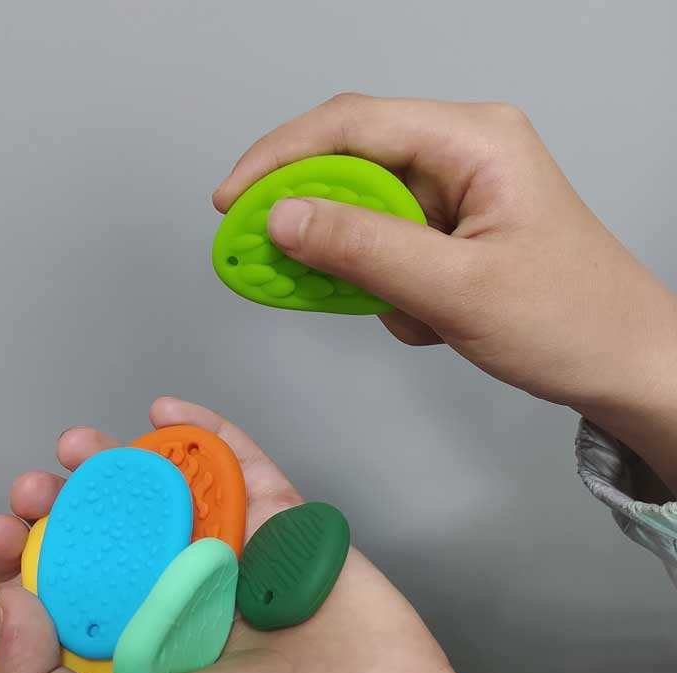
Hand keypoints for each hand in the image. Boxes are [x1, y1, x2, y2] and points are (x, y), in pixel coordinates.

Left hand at [0, 397, 517, 672]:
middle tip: (43, 486)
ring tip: (85, 447)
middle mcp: (184, 609)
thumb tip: (14, 606)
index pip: (71, 600)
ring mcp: (237, 564)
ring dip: (126, 462)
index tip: (4, 532)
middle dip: (71, 504)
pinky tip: (169, 414)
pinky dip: (210, 435)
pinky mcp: (286, 530)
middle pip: (118, 538)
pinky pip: (246, 470)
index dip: (28, 560)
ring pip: (177, 497)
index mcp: (139, 662)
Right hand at [214, 94, 676, 492]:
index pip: (352, 125)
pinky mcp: (451, 233)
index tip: (232, 201)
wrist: (621, 364)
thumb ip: (363, 249)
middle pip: (352, 164)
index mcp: (474, 141)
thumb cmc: (569, 321)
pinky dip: (383, 286)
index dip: (281, 157)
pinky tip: (422, 318)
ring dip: (355, 266)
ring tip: (392, 309)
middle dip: (310, 217)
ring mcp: (456, 194)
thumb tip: (282, 218)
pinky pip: (387, 246)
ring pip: (365, 212)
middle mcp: (462, 154)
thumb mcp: (455, 288)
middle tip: (270, 260)